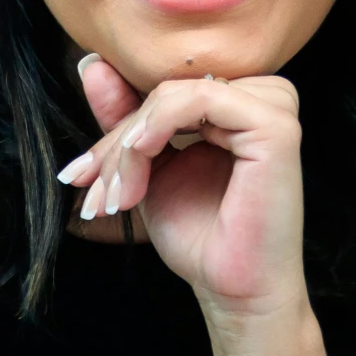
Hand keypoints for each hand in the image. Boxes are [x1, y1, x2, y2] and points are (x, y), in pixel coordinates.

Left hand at [59, 53, 332, 355]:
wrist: (232, 290)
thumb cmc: (200, 238)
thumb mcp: (147, 171)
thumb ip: (126, 119)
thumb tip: (91, 65)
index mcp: (237, 104)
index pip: (162, 93)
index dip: (115, 131)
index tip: (79, 175)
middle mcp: (261, 97)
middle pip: (164, 93)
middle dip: (117, 145)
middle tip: (94, 193)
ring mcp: (274, 107)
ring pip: (175, 96)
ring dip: (131, 145)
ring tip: (117, 197)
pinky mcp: (276, 126)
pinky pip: (201, 99)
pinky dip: (160, 123)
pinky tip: (141, 155)